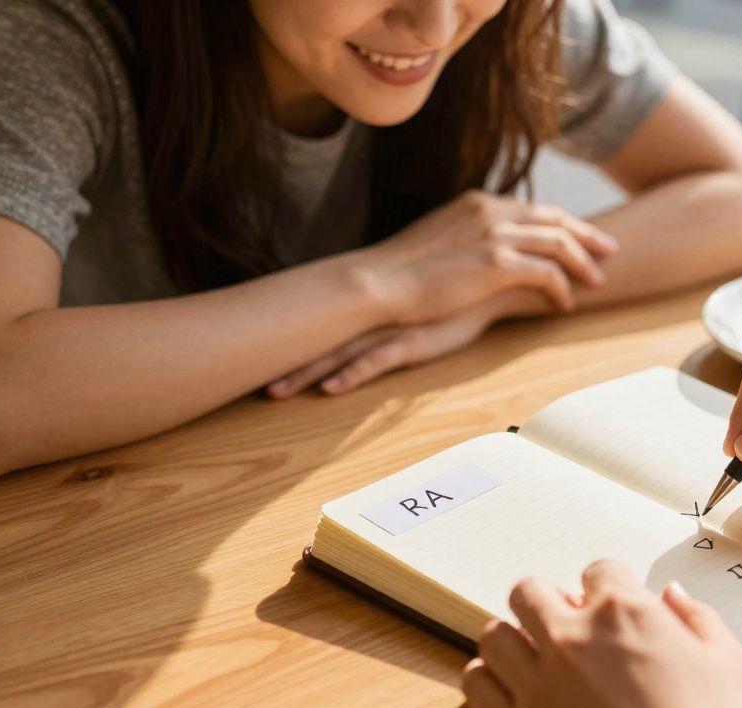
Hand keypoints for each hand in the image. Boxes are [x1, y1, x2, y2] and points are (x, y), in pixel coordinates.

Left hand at [267, 289, 548, 397]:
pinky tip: (330, 391)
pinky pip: (378, 362)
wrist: (497, 279)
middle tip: (244, 379)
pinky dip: (352, 375)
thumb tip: (371, 319)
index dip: (287, 339)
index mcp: (370, 308)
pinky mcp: (416, 342)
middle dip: (282, 359)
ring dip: (306, 373)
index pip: (320, 324)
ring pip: (339, 354)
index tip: (252, 353)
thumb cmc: (458, 290)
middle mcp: (373, 317)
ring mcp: (392, 330)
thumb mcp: (420, 303)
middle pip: (318, 340)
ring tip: (275, 392)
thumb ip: (395, 309)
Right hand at [368, 191, 617, 323]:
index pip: (535, 208)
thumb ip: (467, 237)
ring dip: (582, 263)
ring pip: (557, 243)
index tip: (585, 236)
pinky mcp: (495, 265)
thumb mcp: (439, 240)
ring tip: (597, 282)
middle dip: (587, 235)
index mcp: (478, 202)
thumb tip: (482, 250)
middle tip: (611, 251)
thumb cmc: (402, 271)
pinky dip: (561, 288)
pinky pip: (545, 274)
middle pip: (555, 219)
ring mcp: (494, 236)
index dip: (565, 223)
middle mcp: (490, 212)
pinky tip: (565, 304)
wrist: (380, 282)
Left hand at [463, 560, 741, 707]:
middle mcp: (573, 640)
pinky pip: (477, 686)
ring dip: (513, 640)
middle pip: (530, 591)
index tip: (612, 606)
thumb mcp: (728, 666)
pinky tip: (514, 694)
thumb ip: (697, 619)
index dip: (607, 587)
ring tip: (534, 659)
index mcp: (626, 614)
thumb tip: (672, 595)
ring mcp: (539, 684)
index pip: (598, 570)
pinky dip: (490, 683)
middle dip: (547, 603)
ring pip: (494, 636)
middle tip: (566, 626)